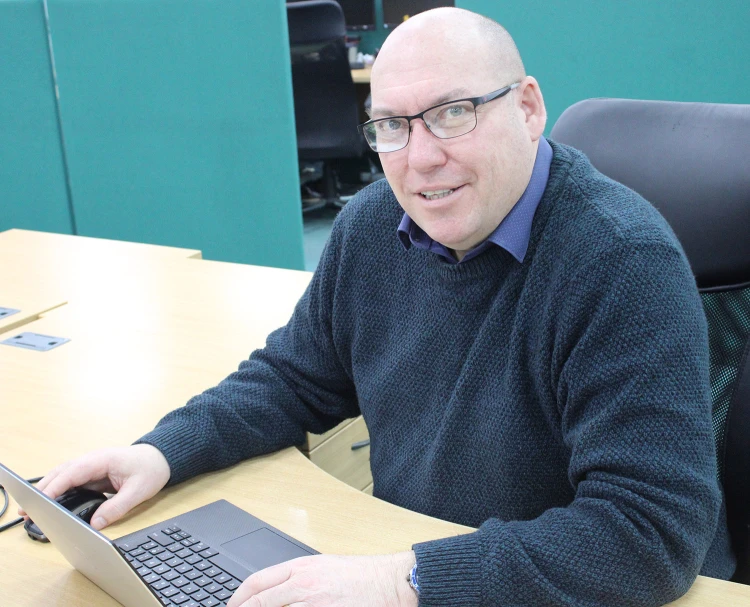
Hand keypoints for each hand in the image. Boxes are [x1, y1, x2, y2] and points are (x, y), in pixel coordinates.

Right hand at [19, 444, 170, 529]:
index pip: (72, 473)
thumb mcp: (139, 491)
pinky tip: (50, 504)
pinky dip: (58, 491)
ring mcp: (91, 466)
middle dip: (43, 490)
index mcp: (102, 460)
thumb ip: (117, 508)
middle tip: (27, 510)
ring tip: (32, 509)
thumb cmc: (151, 469)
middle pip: (61, 473)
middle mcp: (92, 460)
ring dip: (47, 490)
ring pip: (63, 476)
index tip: (40, 501)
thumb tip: (95, 524)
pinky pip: (71, 481)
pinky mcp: (92, 474)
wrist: (161, 458)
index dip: (54, 487)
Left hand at [226, 551, 417, 606]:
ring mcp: (313, 604)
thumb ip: (298, 578)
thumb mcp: (324, 567)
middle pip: (260, 602)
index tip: (231, 606)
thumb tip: (274, 591)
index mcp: (301, 568)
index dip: (239, 597)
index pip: (257, 582)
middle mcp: (303, 585)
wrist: (389, 582)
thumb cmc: (361, 575)